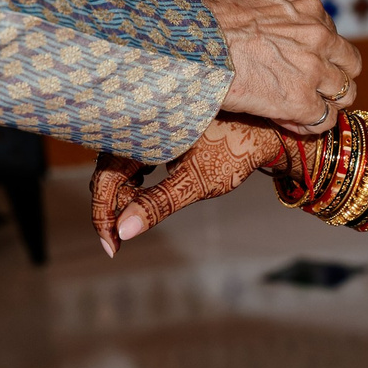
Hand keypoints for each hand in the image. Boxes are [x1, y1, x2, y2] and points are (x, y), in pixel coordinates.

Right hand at [91, 118, 286, 253]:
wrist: (265, 128)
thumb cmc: (234, 151)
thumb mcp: (195, 182)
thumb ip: (157, 204)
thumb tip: (124, 231)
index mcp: (144, 128)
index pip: (105, 176)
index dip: (102, 215)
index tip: (112, 247)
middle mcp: (140, 120)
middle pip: (107, 169)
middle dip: (113, 206)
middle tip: (123, 238)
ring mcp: (146, 122)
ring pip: (117, 162)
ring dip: (123, 192)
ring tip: (138, 213)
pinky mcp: (155, 127)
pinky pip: (131, 154)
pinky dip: (134, 177)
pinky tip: (145, 188)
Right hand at [200, 0, 359, 133]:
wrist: (191, 42)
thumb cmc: (202, 17)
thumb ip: (251, 3)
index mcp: (307, 7)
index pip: (332, 35)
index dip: (318, 54)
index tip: (300, 64)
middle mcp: (319, 36)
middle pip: (350, 64)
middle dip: (334, 78)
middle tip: (312, 89)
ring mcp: (313, 70)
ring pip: (345, 94)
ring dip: (326, 103)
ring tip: (302, 109)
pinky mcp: (300, 101)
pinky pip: (324, 120)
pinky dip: (310, 125)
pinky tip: (290, 122)